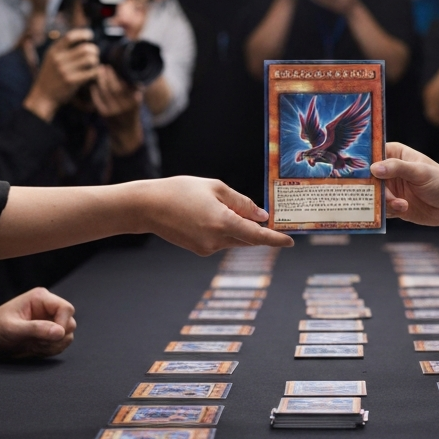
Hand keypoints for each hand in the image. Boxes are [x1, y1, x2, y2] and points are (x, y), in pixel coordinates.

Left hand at [0, 287, 76, 358]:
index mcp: (41, 298)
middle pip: (70, 323)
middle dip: (56, 338)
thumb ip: (36, 329)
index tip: (50, 338)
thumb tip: (61, 332)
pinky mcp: (49, 332)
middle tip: (36, 343)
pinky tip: (34, 349)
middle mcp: (49, 307)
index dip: (62, 324)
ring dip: (53, 345)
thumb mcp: (12, 329)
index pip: (66, 309)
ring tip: (32, 346)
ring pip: (67, 335)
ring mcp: (50, 320)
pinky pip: (61, 343)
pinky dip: (50, 349)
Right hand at [23, 28, 99, 120]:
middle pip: (85, 48)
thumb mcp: (50, 59)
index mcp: (53, 51)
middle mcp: (58, 59)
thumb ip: (62, 49)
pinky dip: (96, 73)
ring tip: (94, 66)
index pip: (70, 36)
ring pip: (90, 59)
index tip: (90, 35)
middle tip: (95, 55)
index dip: (83, 34)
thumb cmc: (50, 77)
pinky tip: (94, 75)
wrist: (43, 97)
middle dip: (94, 50)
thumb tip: (81, 38)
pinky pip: (92, 72)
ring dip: (96, 62)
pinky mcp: (72, 81)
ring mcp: (65, 70)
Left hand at [91, 65, 143, 154]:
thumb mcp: (137, 101)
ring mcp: (115, 111)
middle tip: (104, 66)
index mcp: (135, 101)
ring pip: (106, 92)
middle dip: (109, 76)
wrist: (126, 131)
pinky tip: (93, 85)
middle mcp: (125, 106)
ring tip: (98, 72)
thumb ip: (134, 89)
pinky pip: (98, 100)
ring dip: (101, 81)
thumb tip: (128, 72)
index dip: (117, 75)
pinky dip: (95, 92)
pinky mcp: (105, 115)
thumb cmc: (130, 112)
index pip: (125, 85)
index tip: (112, 67)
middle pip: (115, 87)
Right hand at [144, 176, 293, 253]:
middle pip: (247, 237)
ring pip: (234, 239)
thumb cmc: (181, 190)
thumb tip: (262, 216)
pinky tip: (210, 214)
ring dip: (239, 227)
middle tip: (266, 215)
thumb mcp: (215, 188)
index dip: (275, 239)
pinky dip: (225, 230)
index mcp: (223, 223)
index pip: (257, 235)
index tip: (290, 242)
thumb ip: (242, 202)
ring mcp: (207, 248)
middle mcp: (216, 240)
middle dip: (257, 228)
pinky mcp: (199, 250)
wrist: (147, 206)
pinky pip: (221, 241)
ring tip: (221, 205)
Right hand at [370, 142, 438, 231]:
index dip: (361, 160)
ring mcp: (389, 188)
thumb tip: (374, 168)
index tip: (354, 170)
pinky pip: (380, 209)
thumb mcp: (421, 172)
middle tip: (376, 193)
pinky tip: (403, 208)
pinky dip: (388, 210)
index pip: (371, 152)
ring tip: (400, 204)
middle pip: (367, 176)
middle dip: (369, 186)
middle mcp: (388, 170)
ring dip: (382, 201)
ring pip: (372, 194)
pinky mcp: (391, 205)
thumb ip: (397, 168)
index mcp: (394, 153)